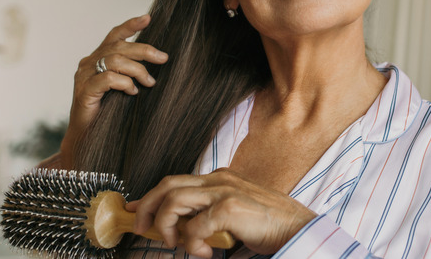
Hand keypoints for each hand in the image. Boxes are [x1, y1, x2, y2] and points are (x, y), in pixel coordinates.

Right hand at [61, 15, 167, 166]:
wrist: (88, 136)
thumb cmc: (108, 111)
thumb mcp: (123, 86)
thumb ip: (131, 71)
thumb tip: (158, 59)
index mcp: (98, 58)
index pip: (114, 35)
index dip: (130, 26)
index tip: (148, 18)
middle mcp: (88, 63)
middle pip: (118, 47)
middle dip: (144, 50)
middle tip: (163, 59)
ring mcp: (84, 76)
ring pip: (114, 61)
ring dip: (137, 70)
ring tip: (149, 83)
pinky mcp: (84, 91)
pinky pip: (107, 79)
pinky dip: (124, 83)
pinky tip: (133, 92)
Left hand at [125, 169, 315, 257]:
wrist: (298, 227)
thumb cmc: (267, 223)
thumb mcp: (232, 213)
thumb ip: (208, 213)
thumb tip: (179, 228)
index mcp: (219, 178)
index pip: (174, 181)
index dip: (148, 196)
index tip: (133, 210)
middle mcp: (219, 179)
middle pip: (167, 185)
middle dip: (146, 207)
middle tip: (143, 231)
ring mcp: (224, 191)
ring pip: (174, 201)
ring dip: (167, 227)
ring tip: (177, 245)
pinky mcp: (230, 208)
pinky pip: (195, 226)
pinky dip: (192, 243)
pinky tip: (205, 253)